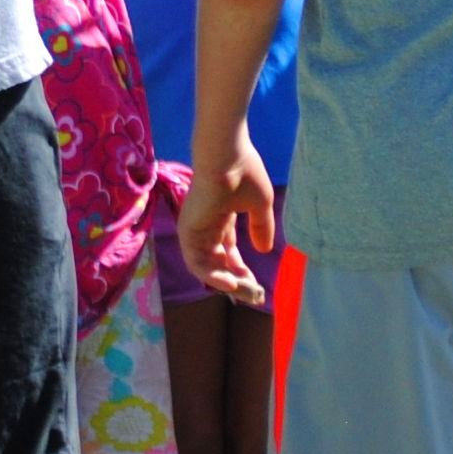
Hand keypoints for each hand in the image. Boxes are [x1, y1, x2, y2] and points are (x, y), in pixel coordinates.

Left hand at [176, 143, 276, 302]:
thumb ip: (261, 228)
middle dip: (237, 281)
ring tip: (246, 292)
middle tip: (255, 294)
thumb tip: (264, 251)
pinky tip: (232, 284)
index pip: (228, 253)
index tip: (258, 285)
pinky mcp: (188, 234)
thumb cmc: (245, 175)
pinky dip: (213, 277)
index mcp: (222, 219)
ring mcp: (195, 231)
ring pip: (208, 268)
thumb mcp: (260, 205)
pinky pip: (198, 264)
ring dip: (227, 283)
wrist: (227, 158)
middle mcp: (206, 228)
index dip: (242, 270)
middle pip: (219, 264)